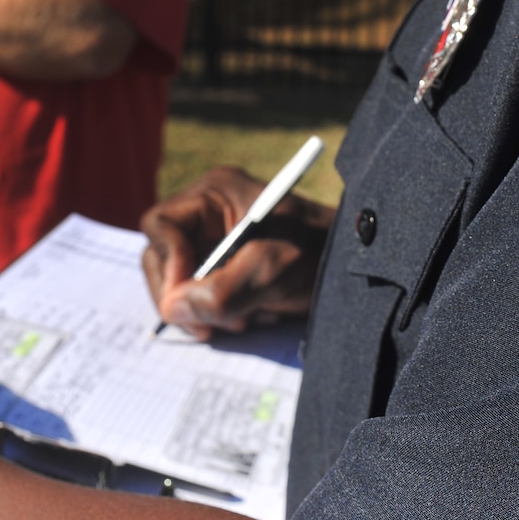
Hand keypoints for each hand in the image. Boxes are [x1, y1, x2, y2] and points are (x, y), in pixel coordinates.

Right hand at [140, 166, 335, 339]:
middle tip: (210, 326)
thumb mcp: (273, 270)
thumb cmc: (321, 254)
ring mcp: (216, 240)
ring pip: (181, 281)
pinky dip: (222, 313)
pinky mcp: (226, 267)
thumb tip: (172, 310)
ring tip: (247, 318)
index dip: (167, 262)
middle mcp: (210, 212)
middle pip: (164, 256)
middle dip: (185, 294)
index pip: (161, 224)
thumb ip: (222, 291)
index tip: (185, 298)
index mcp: (216, 193)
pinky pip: (202, 295)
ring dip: (207, 308)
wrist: (357, 271)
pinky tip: (254, 315)